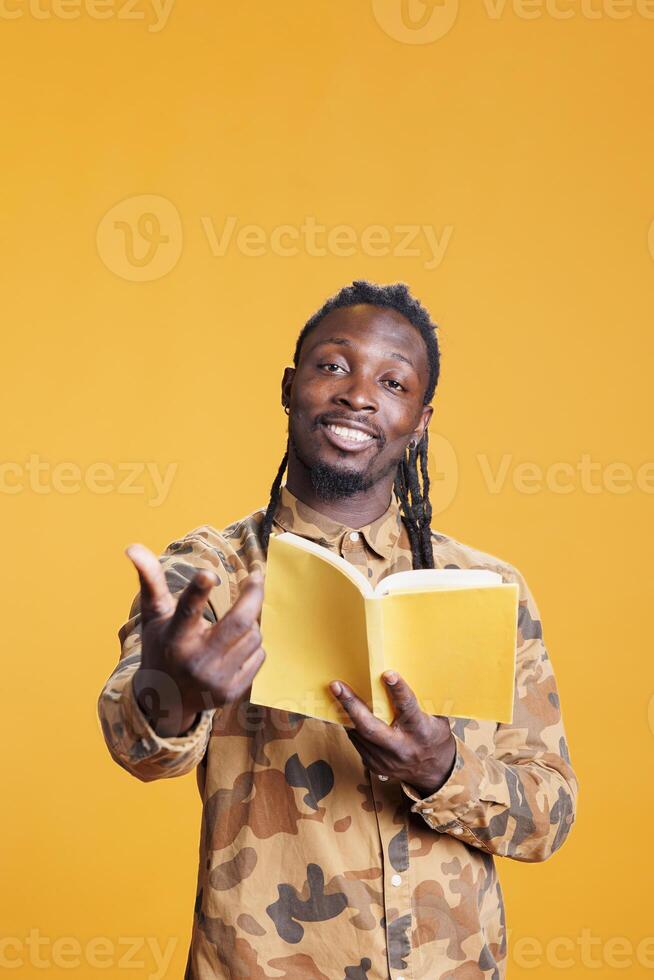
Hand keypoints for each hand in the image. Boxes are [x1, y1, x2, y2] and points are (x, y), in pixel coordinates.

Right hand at [126, 544, 265, 736]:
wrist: (165, 700)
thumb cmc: (161, 647)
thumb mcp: (154, 615)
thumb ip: (150, 580)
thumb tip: (132, 546)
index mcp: (175, 639)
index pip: (187, 612)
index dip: (197, 592)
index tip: (208, 574)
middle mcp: (195, 661)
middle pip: (239, 621)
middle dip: (253, 594)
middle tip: (256, 575)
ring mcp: (215, 680)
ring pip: (253, 636)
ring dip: (250, 622)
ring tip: (232, 625)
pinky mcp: (232, 692)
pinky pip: (259, 655)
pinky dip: (253, 645)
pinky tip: (235, 648)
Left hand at [329, 671, 455, 796]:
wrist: (434, 772)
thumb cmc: (435, 737)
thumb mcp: (437, 718)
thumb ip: (422, 701)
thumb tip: (403, 675)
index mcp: (421, 732)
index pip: (408, 708)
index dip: (398, 690)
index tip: (387, 674)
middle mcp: (401, 748)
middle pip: (371, 727)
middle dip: (351, 705)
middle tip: (337, 686)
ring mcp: (385, 760)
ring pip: (359, 734)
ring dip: (346, 712)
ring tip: (336, 693)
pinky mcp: (374, 765)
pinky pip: (358, 741)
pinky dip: (352, 725)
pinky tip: (346, 711)